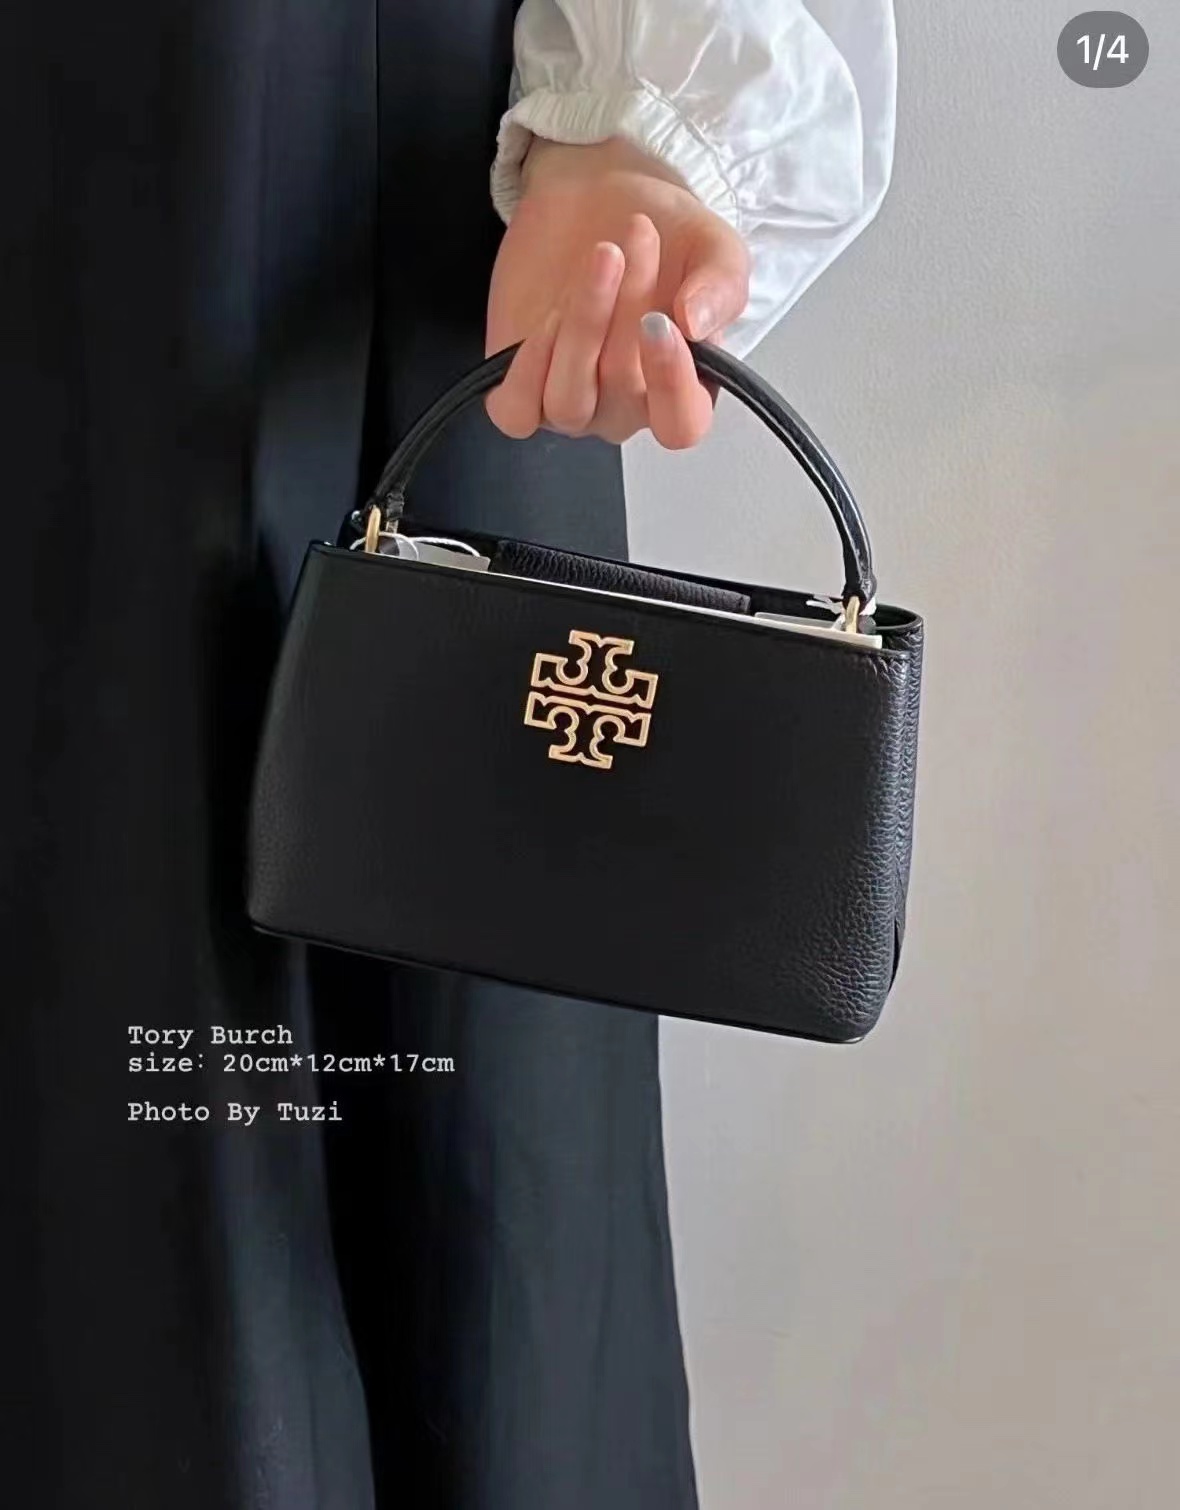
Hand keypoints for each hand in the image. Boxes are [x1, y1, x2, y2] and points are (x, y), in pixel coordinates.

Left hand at [485, 136, 748, 448]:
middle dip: (628, 307)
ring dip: (581, 327)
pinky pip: (516, 413)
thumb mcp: (714, 247)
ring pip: (568, 402)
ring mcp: (574, 402)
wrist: (602, 196)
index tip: (659, 320)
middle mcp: (628, 409)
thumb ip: (721, 286)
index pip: (681, 425)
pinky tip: (549, 318)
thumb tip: (697, 324)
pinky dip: (526, 369)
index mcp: (683, 391)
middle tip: (640, 234)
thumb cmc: (665, 233)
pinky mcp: (523, 386)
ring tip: (602, 257)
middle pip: (622, 393)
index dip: (670, 382)